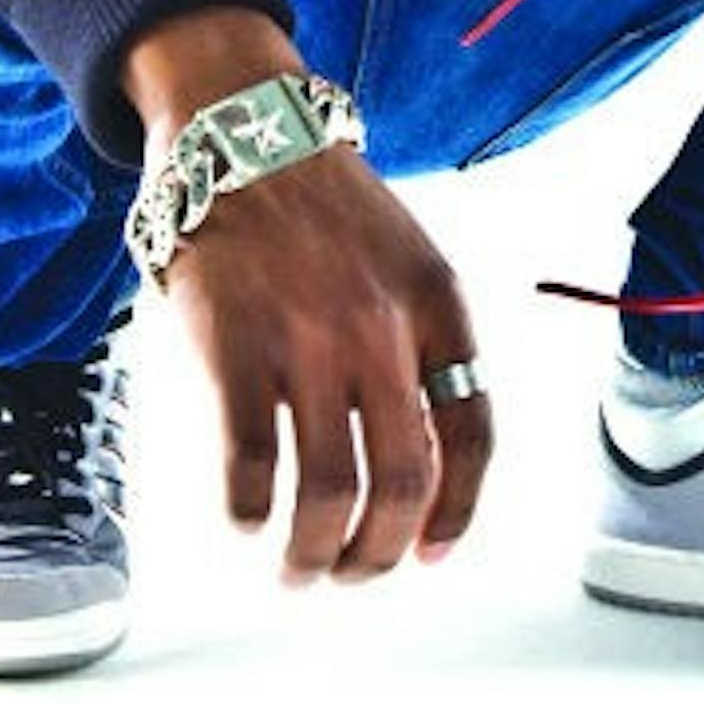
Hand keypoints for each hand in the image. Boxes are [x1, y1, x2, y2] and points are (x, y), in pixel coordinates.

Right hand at [119, 10, 493, 581]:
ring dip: (315, 554)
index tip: (432, 554)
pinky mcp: (232, 345)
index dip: (458, 512)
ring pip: (328, 491)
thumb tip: (421, 463)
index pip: (472, 434)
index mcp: (437, 303)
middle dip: (381, 554)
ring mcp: (306, 338)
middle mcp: (381, 326)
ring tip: (299, 570)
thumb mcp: (404, 255)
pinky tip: (246, 519)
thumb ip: (419, 344)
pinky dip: (248, 511)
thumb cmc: (320, 202)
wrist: (239, 127)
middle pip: (404, 481)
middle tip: (353, 575)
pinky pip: (249, 462)